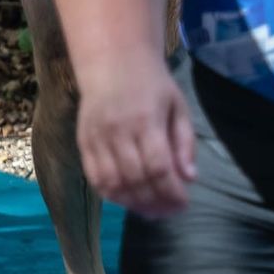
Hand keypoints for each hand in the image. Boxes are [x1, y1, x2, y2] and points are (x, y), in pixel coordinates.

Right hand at [77, 55, 196, 216]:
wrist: (113, 61)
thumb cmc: (153, 85)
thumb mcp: (179, 107)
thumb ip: (185, 143)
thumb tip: (189, 178)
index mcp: (147, 121)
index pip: (159, 167)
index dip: (171, 192)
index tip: (183, 203)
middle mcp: (118, 131)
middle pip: (136, 179)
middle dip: (155, 202)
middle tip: (169, 211)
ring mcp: (97, 137)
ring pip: (113, 183)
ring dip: (133, 203)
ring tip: (150, 210)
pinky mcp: (83, 142)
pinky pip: (95, 178)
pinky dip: (111, 195)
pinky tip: (128, 199)